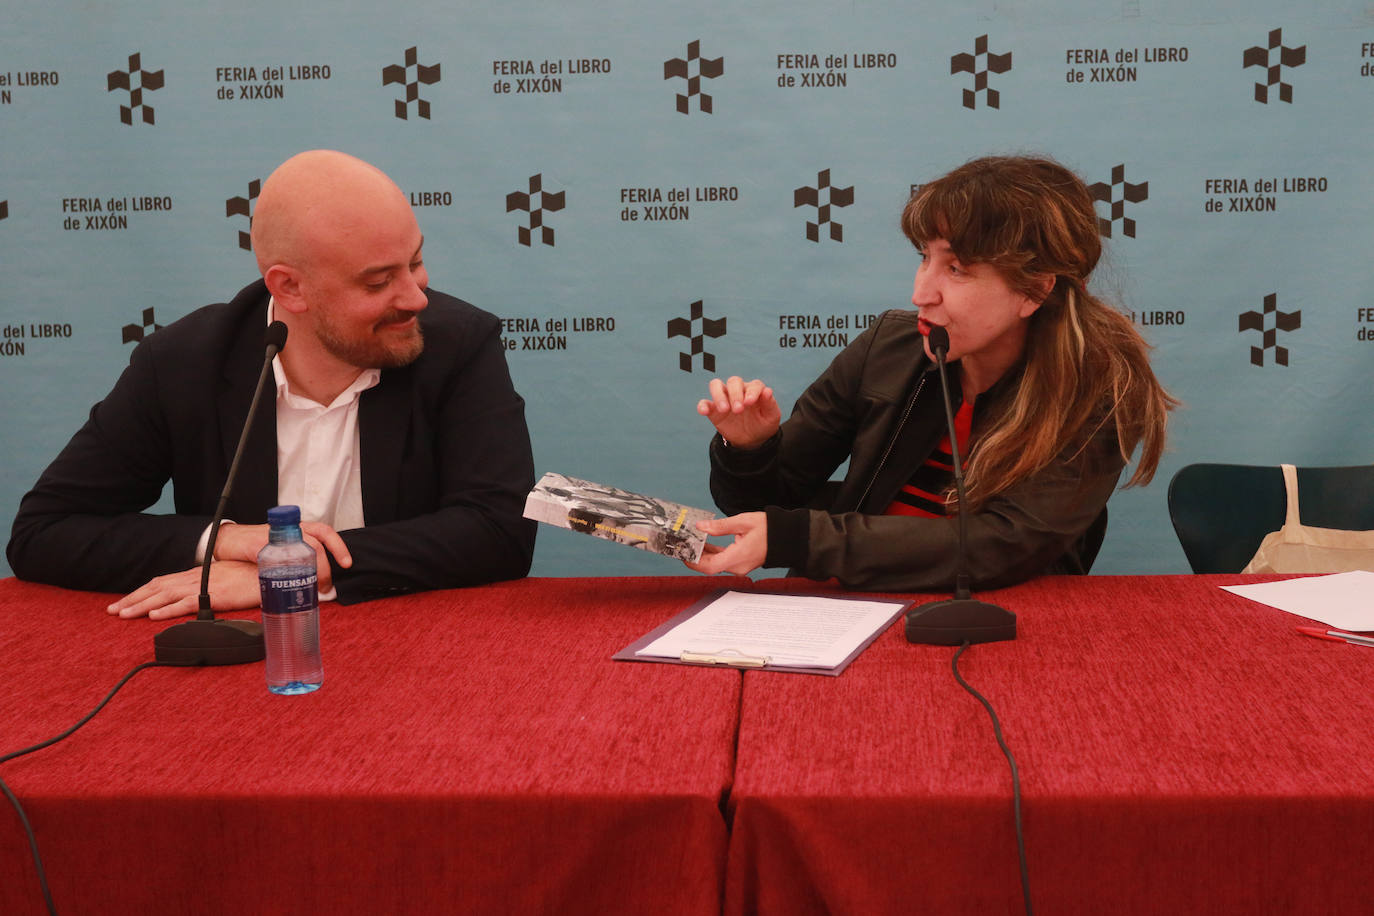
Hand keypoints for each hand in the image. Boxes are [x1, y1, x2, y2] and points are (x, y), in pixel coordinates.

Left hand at [107, 560, 261, 619]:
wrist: (272, 570)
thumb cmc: (254, 574)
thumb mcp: (229, 578)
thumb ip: (213, 586)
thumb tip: (204, 596)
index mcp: (198, 574)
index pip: (163, 582)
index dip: (142, 591)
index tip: (125, 602)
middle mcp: (196, 577)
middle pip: (157, 587)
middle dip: (133, 599)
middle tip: (113, 610)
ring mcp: (204, 585)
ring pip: (165, 595)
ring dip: (142, 604)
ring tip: (124, 614)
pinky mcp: (215, 595)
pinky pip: (187, 603)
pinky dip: (168, 609)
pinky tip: (153, 616)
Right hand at [213, 521, 350, 592]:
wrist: (228, 541)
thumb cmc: (257, 546)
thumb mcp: (282, 548)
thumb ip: (299, 559)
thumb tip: (318, 582)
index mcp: (298, 529)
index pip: (324, 532)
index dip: (338, 546)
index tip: (346, 563)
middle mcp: (289, 530)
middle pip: (316, 545)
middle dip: (325, 568)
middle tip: (326, 587)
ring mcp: (274, 537)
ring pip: (301, 551)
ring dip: (311, 572)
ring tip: (311, 588)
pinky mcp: (259, 546)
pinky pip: (277, 558)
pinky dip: (286, 571)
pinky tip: (289, 583)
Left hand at [685, 512, 768, 576]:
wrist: (787, 536)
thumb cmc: (769, 529)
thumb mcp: (743, 522)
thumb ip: (720, 526)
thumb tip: (701, 527)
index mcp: (739, 556)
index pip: (710, 566)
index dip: (694, 562)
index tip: (683, 552)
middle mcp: (738, 566)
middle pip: (710, 566)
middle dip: (695, 557)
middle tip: (684, 544)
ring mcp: (740, 566)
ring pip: (715, 564)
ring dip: (703, 555)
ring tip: (691, 542)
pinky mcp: (741, 563)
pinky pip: (722, 561)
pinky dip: (712, 554)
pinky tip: (705, 544)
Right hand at [696, 376, 780, 450]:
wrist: (752, 440)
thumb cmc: (763, 424)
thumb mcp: (772, 417)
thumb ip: (770, 404)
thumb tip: (767, 391)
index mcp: (755, 390)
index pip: (754, 385)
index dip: (752, 392)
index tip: (750, 403)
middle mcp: (739, 391)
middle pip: (734, 381)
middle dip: (735, 394)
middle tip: (738, 410)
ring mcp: (725, 399)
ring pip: (716, 385)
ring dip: (719, 395)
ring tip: (724, 410)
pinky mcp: (714, 410)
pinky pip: (705, 403)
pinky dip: (703, 405)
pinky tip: (704, 411)